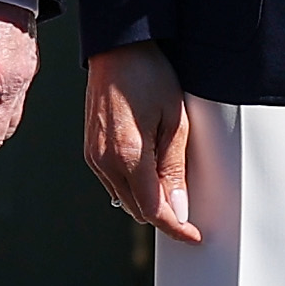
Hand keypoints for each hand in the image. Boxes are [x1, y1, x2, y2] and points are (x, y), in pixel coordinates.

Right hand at [82, 39, 199, 242]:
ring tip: (171, 185)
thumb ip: (174, 169)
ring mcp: (94, 156)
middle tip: (188, 209)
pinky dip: (133, 186)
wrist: (118, 50)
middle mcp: (105, 161)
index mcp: (128, 156)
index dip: (176, 227)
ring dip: (147, 200)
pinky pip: (113, 182)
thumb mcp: (175, 122)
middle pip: (137, 210)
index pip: (153, 210)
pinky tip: (150, 170)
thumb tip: (178, 207)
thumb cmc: (148, 76)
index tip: (193, 235)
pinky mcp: (91, 150)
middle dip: (163, 215)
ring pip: (124, 198)